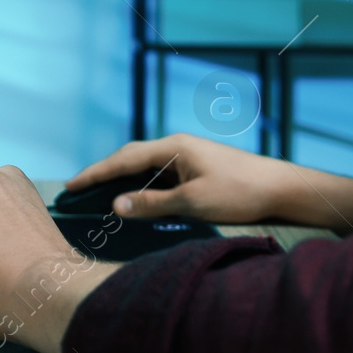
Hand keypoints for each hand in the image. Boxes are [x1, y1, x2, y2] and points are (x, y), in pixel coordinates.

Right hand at [64, 133, 352, 229]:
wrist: (283, 188)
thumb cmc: (241, 192)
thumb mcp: (193, 203)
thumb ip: (153, 203)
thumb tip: (116, 205)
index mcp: (173, 147)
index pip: (123, 159)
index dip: (95, 174)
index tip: (70, 185)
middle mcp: (177, 147)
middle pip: (130, 159)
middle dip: (103, 174)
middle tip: (77, 191)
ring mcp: (188, 157)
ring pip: (145, 168)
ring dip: (122, 181)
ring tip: (98, 197)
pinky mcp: (198, 170)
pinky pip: (160, 175)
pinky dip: (141, 186)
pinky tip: (137, 201)